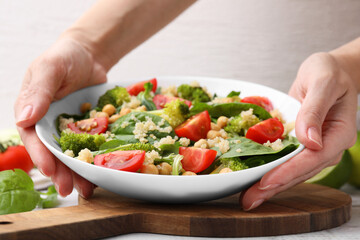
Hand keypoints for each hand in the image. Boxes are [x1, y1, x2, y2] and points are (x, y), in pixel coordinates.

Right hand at [14, 37, 106, 196]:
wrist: (90, 55)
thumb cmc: (64, 57)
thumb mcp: (49, 69)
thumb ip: (38, 92)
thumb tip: (23, 118)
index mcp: (32, 111)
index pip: (33, 137)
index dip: (40, 155)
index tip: (50, 170)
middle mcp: (48, 123)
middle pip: (52, 152)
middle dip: (60, 171)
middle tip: (69, 188)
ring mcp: (68, 127)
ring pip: (71, 153)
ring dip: (77, 172)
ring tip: (85, 189)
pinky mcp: (86, 128)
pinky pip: (90, 145)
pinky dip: (93, 159)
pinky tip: (100, 173)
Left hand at [240, 52, 357, 209]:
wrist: (328, 72)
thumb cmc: (329, 72)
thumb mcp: (323, 82)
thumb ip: (315, 109)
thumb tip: (310, 141)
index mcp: (338, 134)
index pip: (312, 159)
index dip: (288, 172)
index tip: (267, 183)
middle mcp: (326, 147)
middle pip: (300, 172)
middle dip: (273, 187)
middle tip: (249, 200)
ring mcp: (313, 147)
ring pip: (291, 171)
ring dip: (269, 185)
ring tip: (247, 197)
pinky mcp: (300, 144)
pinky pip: (284, 160)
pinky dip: (269, 170)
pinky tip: (253, 179)